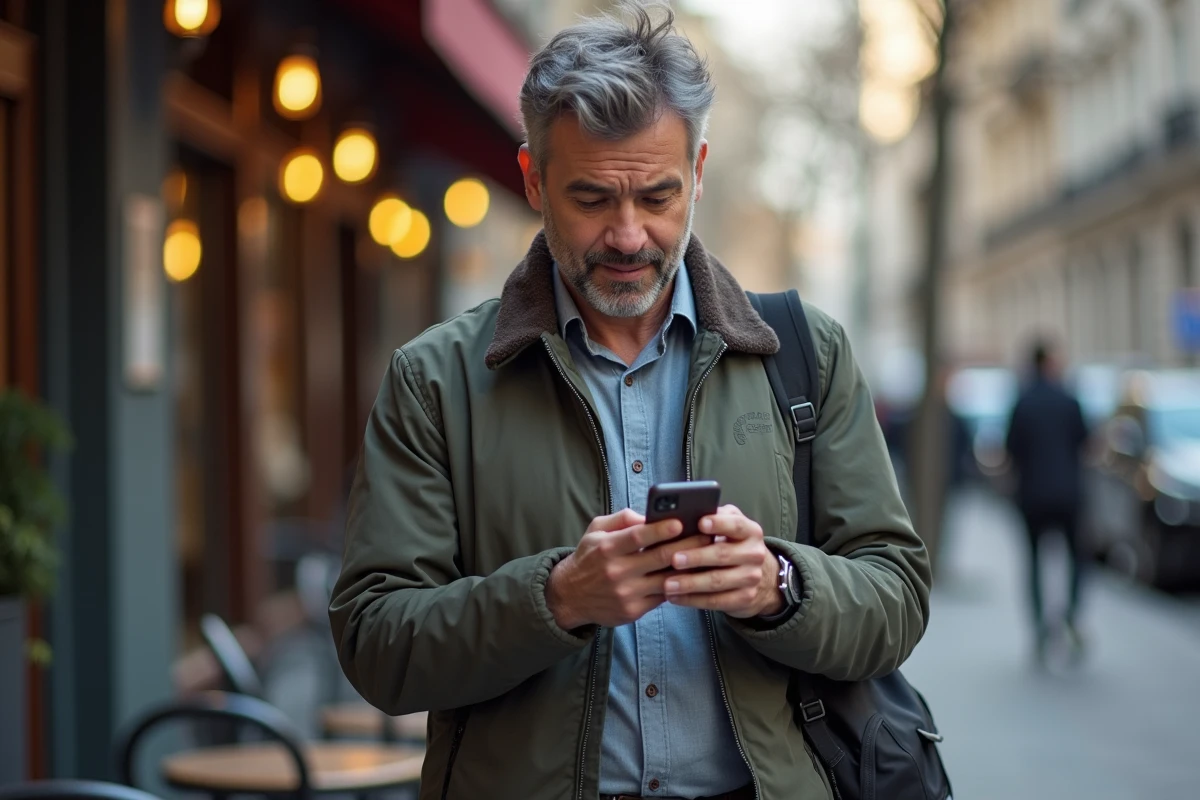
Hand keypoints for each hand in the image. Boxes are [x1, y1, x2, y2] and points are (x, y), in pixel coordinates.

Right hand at [546, 509, 713, 629]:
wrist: (570, 596)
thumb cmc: (589, 558)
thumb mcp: (596, 531)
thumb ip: (621, 519)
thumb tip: (648, 515)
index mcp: (607, 548)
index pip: (637, 537)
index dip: (660, 529)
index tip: (681, 521)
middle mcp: (616, 572)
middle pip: (659, 558)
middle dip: (687, 545)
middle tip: (707, 536)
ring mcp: (626, 593)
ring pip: (666, 579)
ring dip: (689, 568)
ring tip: (707, 556)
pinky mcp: (633, 611)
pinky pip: (663, 597)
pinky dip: (679, 586)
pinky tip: (693, 576)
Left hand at [661, 505, 783, 618]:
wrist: (761, 577)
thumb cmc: (733, 545)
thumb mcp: (730, 526)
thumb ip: (715, 516)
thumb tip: (687, 512)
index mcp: (750, 531)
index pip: (736, 524)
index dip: (718, 523)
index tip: (699, 523)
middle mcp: (754, 554)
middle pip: (723, 554)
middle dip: (696, 557)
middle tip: (673, 559)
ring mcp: (751, 578)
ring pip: (717, 581)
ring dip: (690, 583)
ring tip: (667, 583)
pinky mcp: (744, 598)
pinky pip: (715, 601)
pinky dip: (692, 600)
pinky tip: (675, 597)